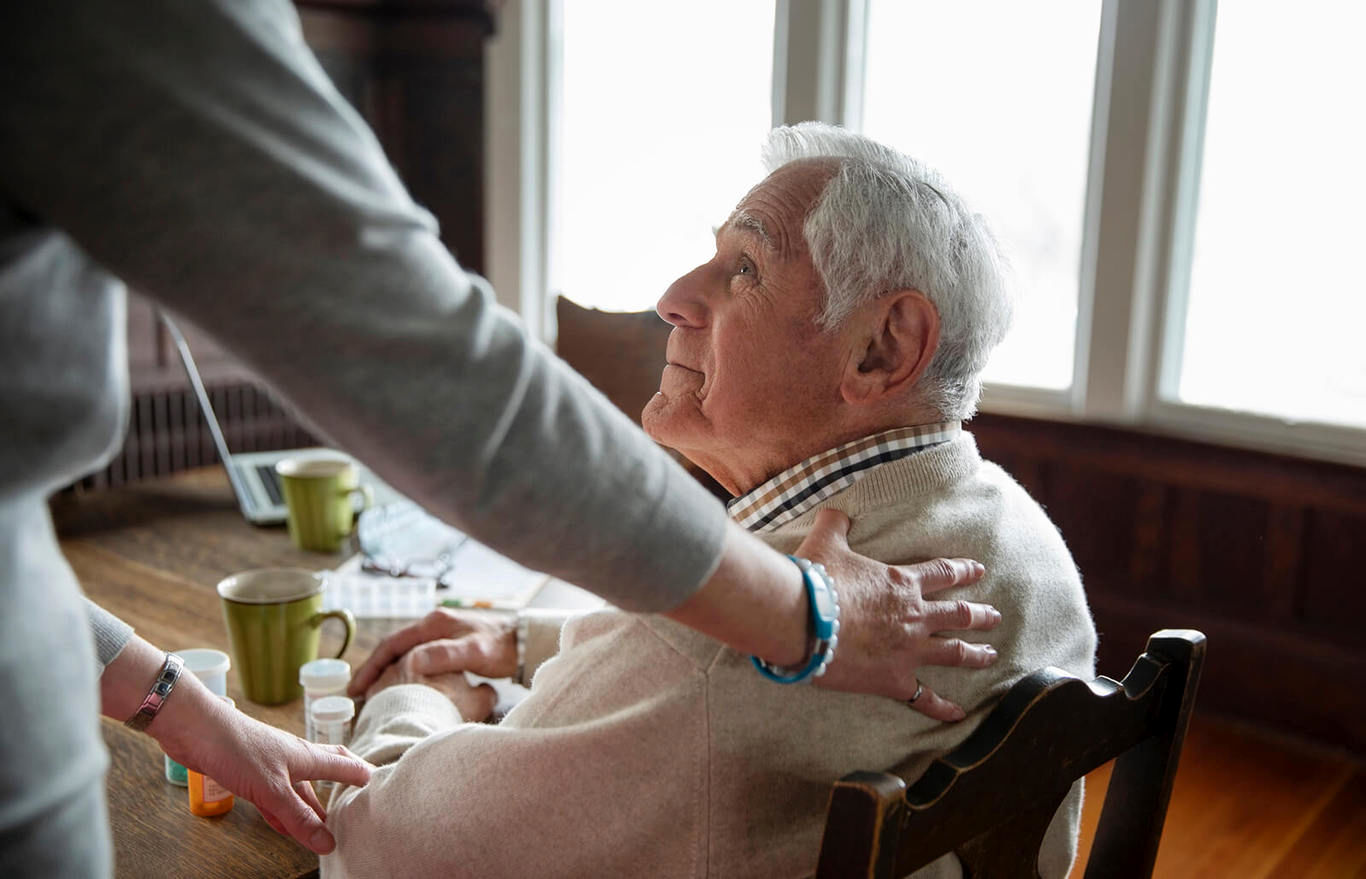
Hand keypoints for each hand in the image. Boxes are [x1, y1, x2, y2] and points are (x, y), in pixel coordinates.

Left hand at [156, 694, 372, 853]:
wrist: (195, 728)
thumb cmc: (237, 746)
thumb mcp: (272, 789)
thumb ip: (298, 817)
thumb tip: (327, 842)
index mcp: (307, 756)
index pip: (345, 765)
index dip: (362, 776)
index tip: (378, 786)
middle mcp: (293, 759)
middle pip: (325, 772)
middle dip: (340, 787)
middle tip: (354, 802)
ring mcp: (271, 766)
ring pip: (298, 790)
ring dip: (309, 808)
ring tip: (322, 827)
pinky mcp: (249, 774)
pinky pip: (273, 797)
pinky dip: (282, 813)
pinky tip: (283, 825)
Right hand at [348, 608, 515, 697]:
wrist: (523, 643)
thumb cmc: (501, 649)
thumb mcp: (475, 653)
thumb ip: (446, 655)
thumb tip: (413, 662)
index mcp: (434, 624)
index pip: (393, 643)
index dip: (373, 665)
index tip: (359, 688)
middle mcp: (433, 624)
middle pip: (393, 647)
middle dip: (373, 670)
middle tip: (357, 695)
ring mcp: (438, 633)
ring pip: (402, 653)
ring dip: (385, 671)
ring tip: (371, 694)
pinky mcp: (445, 644)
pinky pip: (414, 657)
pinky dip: (401, 671)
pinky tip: (397, 686)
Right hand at [797, 509, 1000, 721]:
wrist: (804, 620)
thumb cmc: (817, 580)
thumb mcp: (825, 542)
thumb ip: (835, 524)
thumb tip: (834, 508)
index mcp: (901, 582)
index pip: (942, 573)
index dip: (962, 571)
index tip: (978, 570)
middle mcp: (914, 616)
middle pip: (958, 614)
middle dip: (979, 615)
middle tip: (995, 617)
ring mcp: (909, 650)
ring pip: (953, 652)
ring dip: (975, 654)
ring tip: (991, 655)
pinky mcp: (894, 679)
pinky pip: (924, 697)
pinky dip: (943, 707)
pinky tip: (959, 714)